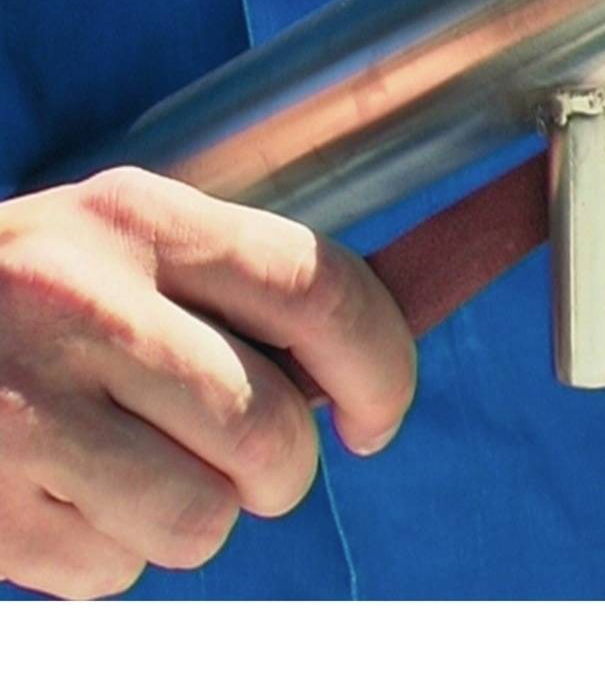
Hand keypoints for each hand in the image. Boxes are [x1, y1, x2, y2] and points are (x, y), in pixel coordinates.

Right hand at [0, 166, 414, 598]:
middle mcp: (84, 298)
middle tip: (245, 460)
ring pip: (204, 519)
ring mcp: (22, 405)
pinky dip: (109, 550)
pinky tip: (56, 492)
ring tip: (127, 466)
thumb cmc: (29, 300)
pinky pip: (116, 572)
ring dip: (193, 515)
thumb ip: (234, 295)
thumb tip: (353, 377)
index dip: (382, 367)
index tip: (375, 417)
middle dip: (282, 470)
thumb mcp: (124, 251)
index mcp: (141, 220)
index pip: (320, 290)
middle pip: (273, 431)